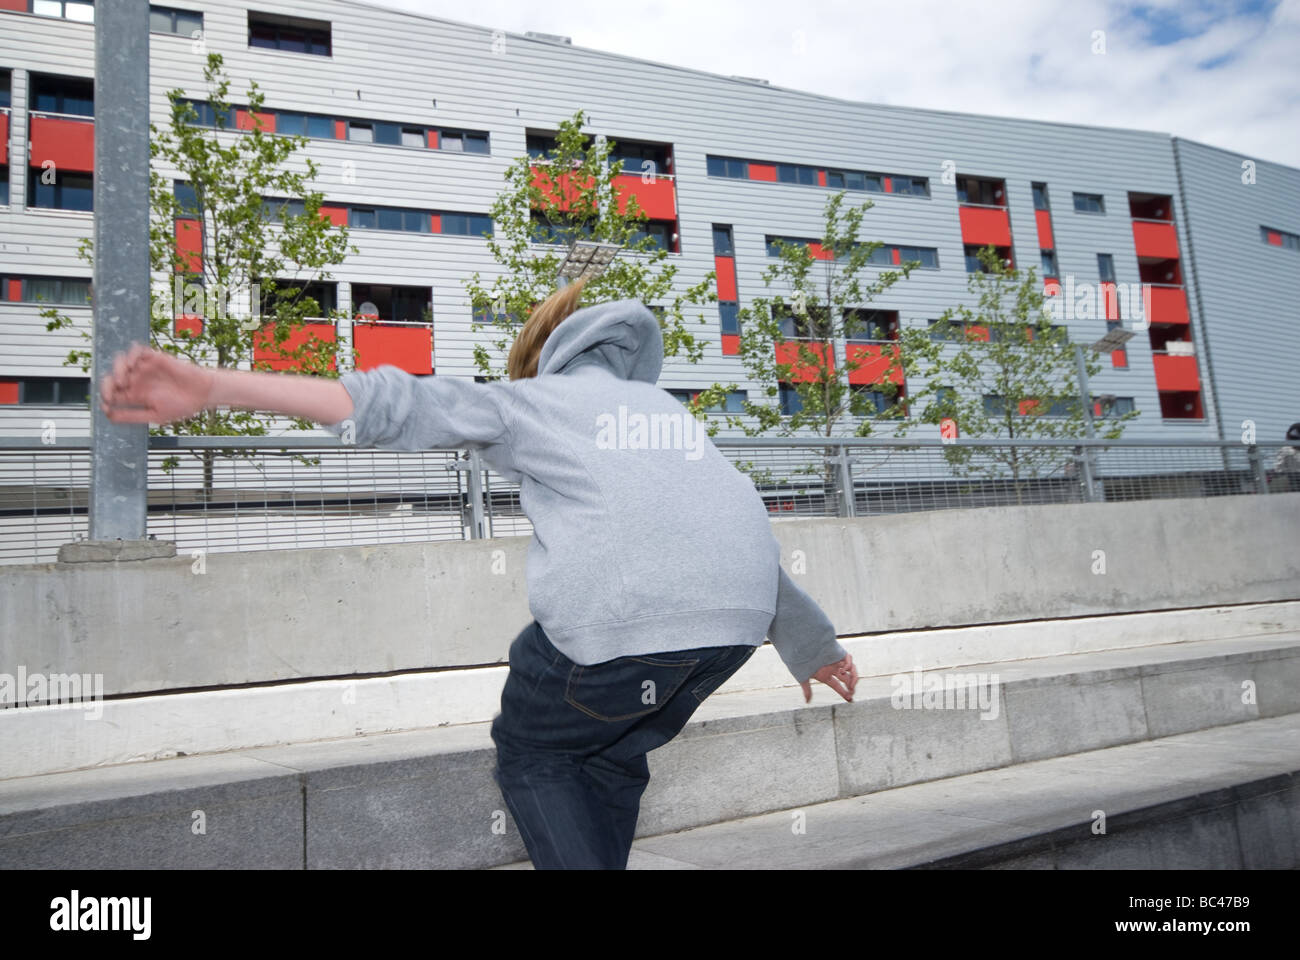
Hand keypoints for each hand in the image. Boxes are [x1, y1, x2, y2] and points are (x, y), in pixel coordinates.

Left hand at [100, 344, 215, 423]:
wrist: (202, 394)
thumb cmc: (181, 406)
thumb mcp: (154, 415)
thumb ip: (131, 415)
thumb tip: (108, 415)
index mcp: (135, 395)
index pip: (112, 393)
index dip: (105, 397)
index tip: (107, 405)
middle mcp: (137, 380)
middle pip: (112, 377)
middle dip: (106, 385)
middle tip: (111, 394)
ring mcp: (144, 368)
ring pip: (120, 362)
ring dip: (117, 369)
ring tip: (123, 380)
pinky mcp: (154, 358)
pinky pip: (136, 350)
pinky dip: (130, 355)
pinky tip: (132, 365)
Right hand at [800, 653, 856, 702]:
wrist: (799, 647)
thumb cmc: (799, 661)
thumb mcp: (803, 678)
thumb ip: (807, 690)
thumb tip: (807, 702)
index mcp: (824, 675)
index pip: (837, 685)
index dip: (844, 693)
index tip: (849, 700)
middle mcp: (831, 668)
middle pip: (846, 679)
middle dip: (851, 687)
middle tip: (851, 693)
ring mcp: (836, 660)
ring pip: (851, 670)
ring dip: (853, 678)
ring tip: (850, 685)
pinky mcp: (837, 652)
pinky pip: (849, 658)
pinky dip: (849, 665)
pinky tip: (843, 670)